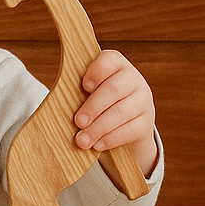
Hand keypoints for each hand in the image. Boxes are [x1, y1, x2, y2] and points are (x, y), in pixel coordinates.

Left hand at [74, 50, 158, 177]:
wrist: (128, 126)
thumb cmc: (101, 105)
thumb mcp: (92, 93)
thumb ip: (81, 92)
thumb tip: (58, 103)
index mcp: (117, 65)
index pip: (110, 60)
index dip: (97, 72)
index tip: (84, 86)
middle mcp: (133, 80)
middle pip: (114, 89)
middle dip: (93, 107)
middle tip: (78, 122)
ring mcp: (143, 101)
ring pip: (121, 112)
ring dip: (98, 128)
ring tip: (82, 140)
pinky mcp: (146, 124)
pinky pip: (129, 131)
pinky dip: (110, 139)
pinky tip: (98, 145)